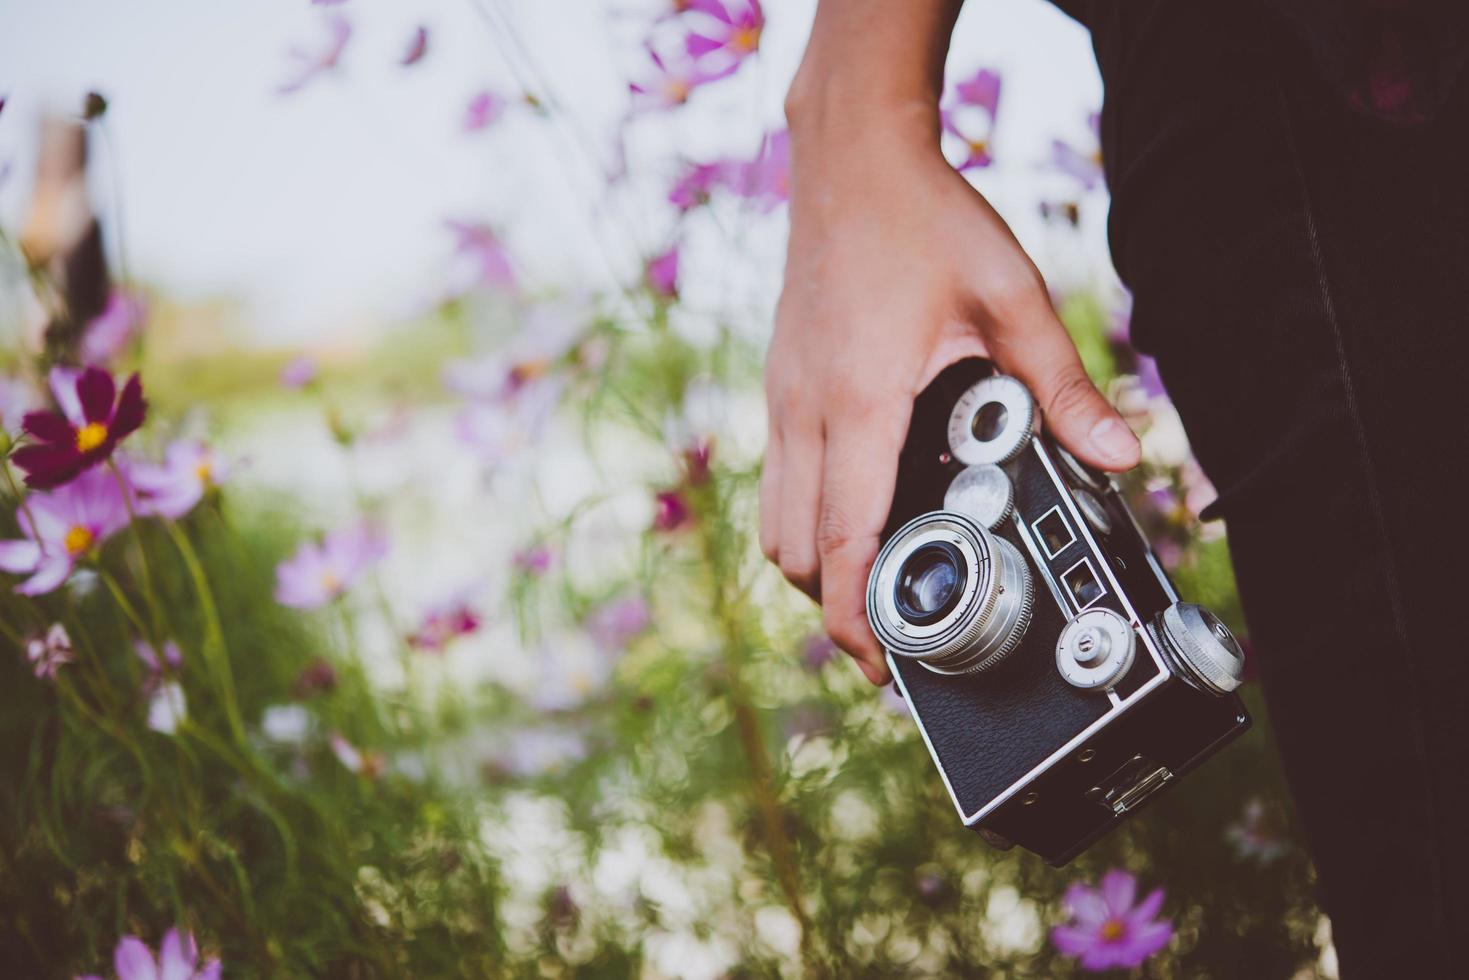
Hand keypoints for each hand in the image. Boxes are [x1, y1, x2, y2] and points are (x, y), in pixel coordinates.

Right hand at [761, 99, 1139, 685]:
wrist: (850, 158)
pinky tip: (855, 506)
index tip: (882, 665)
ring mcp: (780, 399)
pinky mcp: (778, 385)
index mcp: (860, 404)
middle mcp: (805, 412)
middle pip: (794, 551)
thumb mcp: (1011, 299)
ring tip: (874, 580)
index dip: (855, 620)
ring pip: (773, 522)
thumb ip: (1064, 386)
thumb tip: (1121, 453)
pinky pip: (775, 480)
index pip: (842, 542)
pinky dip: (804, 518)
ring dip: (815, 564)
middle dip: (836, 605)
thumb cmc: (924, 220)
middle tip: (895, 628)